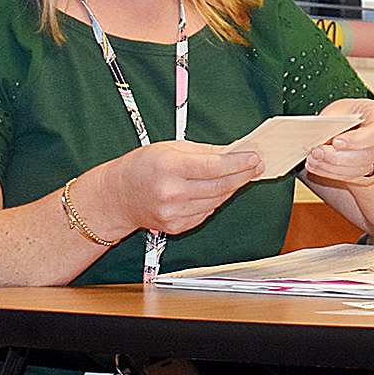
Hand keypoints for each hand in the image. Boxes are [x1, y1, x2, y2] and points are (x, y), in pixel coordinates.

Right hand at [100, 140, 263, 236]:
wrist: (116, 196)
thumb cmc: (142, 166)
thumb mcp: (170, 148)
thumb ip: (203, 151)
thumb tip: (233, 152)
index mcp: (169, 168)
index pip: (213, 167)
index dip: (238, 163)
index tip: (254, 158)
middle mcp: (171, 193)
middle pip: (219, 186)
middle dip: (242, 175)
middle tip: (257, 166)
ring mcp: (173, 213)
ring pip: (216, 201)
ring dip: (231, 188)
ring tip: (241, 175)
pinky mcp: (176, 226)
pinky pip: (206, 212)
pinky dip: (216, 200)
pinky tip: (219, 190)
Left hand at [303, 99, 373, 186]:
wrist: (363, 123)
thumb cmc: (354, 113)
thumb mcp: (342, 109)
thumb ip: (332, 122)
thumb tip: (316, 137)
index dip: (356, 140)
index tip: (335, 142)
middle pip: (367, 156)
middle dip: (338, 157)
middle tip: (317, 152)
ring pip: (360, 170)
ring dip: (333, 167)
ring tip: (313, 160)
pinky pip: (354, 177)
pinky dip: (333, 173)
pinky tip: (319, 167)